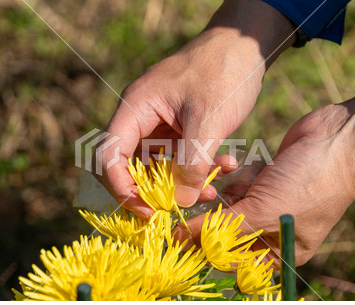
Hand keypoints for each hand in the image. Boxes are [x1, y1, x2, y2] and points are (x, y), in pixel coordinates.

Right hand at [94, 0, 295, 218]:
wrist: (245, 45)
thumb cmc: (224, 72)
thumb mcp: (209, 119)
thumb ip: (193, 162)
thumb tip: (181, 202)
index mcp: (136, 108)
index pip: (109, 154)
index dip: (120, 187)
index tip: (145, 210)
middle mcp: (142, 117)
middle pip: (129, 164)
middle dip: (151, 190)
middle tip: (174, 208)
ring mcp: (160, 122)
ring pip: (158, 164)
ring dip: (181, 181)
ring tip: (212, 191)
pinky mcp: (179, 127)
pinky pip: (179, 155)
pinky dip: (197, 167)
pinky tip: (225, 166)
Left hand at [174, 94, 354, 267]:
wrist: (338, 139)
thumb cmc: (307, 184)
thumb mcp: (263, 211)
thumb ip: (221, 227)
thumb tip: (182, 239)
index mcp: (278, 250)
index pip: (231, 258)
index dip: (206, 247)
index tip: (182, 232)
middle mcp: (271, 228)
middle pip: (227, 228)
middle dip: (218, 211)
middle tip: (206, 196)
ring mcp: (267, 201)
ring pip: (229, 200)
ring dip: (230, 186)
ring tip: (240, 175)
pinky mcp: (263, 178)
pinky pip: (238, 180)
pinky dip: (239, 171)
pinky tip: (243, 163)